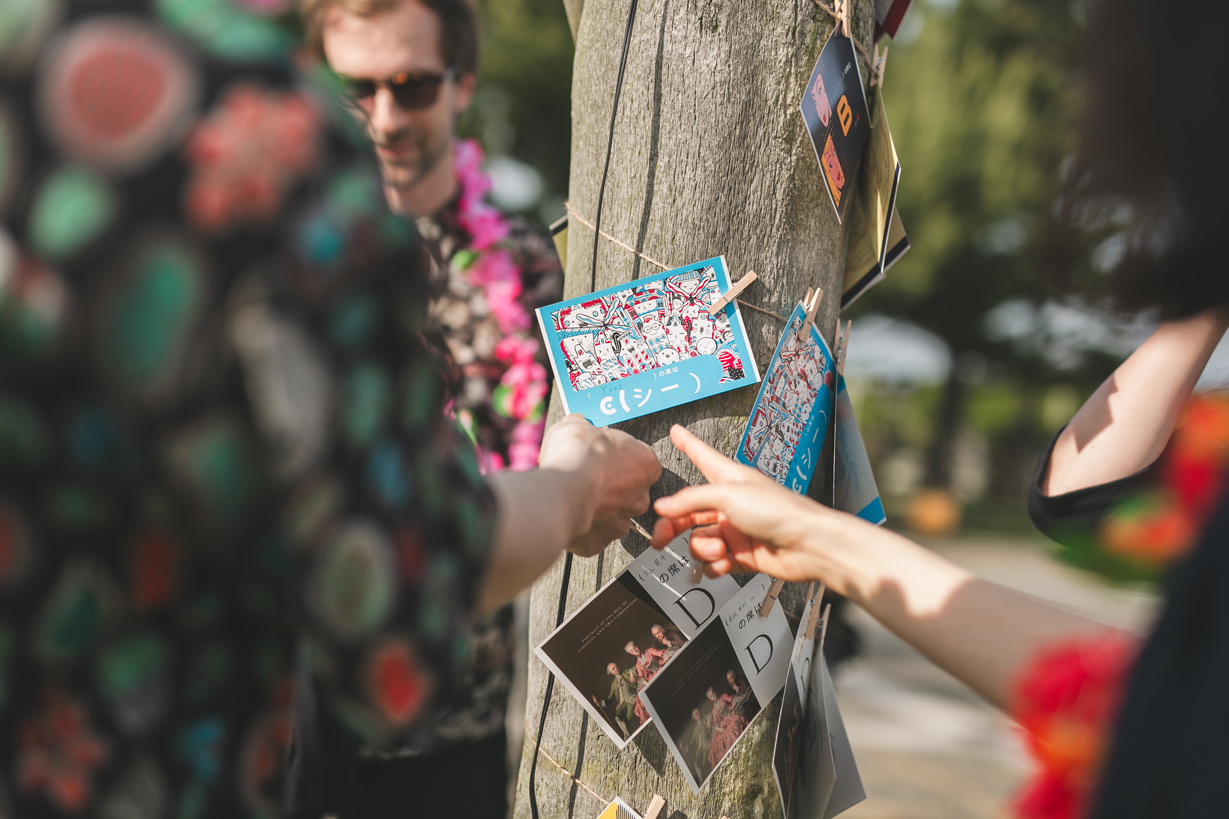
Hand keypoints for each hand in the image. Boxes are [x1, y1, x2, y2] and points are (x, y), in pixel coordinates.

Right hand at [539, 414, 660, 556]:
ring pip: (614, 516)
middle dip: (612, 487)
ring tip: (576, 497)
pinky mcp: (600, 542)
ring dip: (599, 508)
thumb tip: (577, 423)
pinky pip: (593, 535)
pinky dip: (583, 528)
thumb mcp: (576, 425)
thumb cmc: (575, 457)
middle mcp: (639, 496)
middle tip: (589, 477)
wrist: (559, 492)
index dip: (619, 457)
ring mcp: (621, 522)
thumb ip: (583, 426)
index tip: (603, 454)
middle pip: (631, 492)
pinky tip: (569, 514)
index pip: (641, 461)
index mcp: (645, 464)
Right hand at [651, 424, 870, 590]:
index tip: (676, 431)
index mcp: (729, 479)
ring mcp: (735, 531)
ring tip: (720, 550)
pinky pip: (714, 563)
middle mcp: (730, 504)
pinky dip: (715, 566)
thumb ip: (691, 500)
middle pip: (689, 512)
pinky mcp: (741, 556)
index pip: (703, 457)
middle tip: (661, 538)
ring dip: (703, 549)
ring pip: (699, 541)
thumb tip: (664, 507)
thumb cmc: (780, 510)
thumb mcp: (728, 494)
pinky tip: (725, 563)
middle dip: (673, 525)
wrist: (807, 545)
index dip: (688, 444)